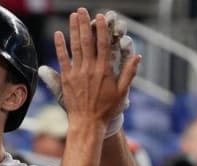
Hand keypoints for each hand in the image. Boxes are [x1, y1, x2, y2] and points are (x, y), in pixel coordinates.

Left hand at [54, 8, 139, 127]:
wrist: (88, 123)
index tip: (100, 17)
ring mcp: (77, 73)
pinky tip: (59, 34)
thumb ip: (129, 72)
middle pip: (87, 41)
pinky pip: (62, 59)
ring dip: (73, 30)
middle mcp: (90, 68)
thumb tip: (137, 56)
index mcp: (104, 70)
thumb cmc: (107, 109)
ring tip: (72, 16)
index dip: (101, 29)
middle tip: (82, 10)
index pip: (103, 44)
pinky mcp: (67, 79)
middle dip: (84, 24)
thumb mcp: (123, 92)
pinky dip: (60, 46)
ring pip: (74, 47)